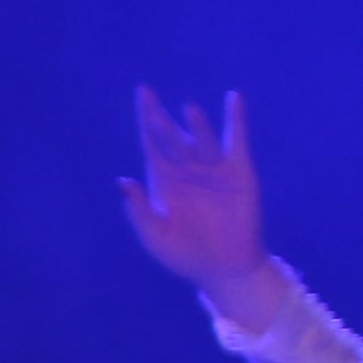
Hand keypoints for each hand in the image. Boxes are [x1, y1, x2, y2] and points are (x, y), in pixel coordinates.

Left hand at [116, 87, 283, 321]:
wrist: (224, 269)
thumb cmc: (185, 255)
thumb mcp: (155, 236)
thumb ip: (139, 210)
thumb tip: (123, 180)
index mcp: (164, 180)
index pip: (152, 142)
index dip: (146, 119)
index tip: (142, 93)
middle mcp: (187, 168)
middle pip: (172, 137)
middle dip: (160, 119)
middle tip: (149, 97)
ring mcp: (213, 168)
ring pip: (202, 138)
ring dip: (196, 125)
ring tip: (188, 110)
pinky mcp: (239, 172)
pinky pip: (237, 141)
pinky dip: (236, 119)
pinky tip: (232, 99)